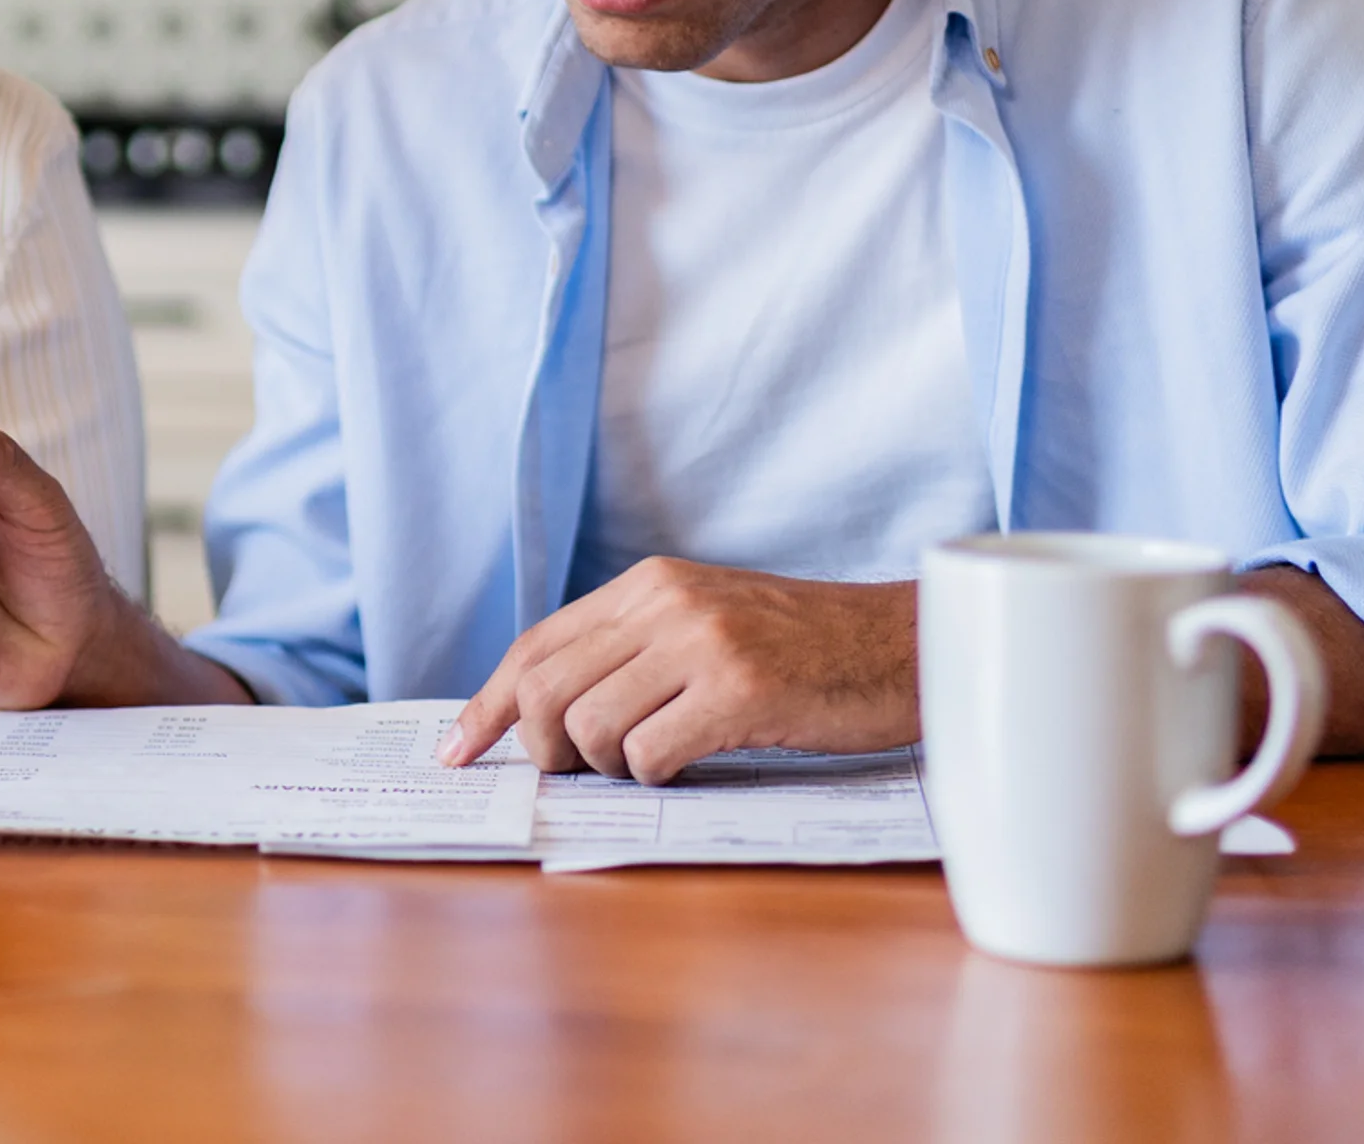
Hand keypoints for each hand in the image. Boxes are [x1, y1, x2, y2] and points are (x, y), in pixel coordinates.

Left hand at [440, 560, 919, 781]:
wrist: (906, 647)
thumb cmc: (808, 653)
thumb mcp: (709, 624)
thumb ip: (636, 652)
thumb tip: (549, 716)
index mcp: (650, 585)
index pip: (535, 646)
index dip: (488, 706)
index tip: (457, 752)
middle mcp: (666, 603)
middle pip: (543, 691)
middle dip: (548, 751)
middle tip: (592, 771)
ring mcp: (702, 642)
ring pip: (588, 727)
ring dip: (612, 768)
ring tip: (660, 762)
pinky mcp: (740, 689)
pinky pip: (650, 753)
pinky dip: (657, 777)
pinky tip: (692, 767)